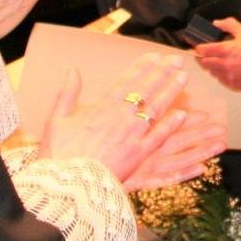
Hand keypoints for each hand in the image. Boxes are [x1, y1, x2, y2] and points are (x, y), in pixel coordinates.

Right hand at [42, 56, 227, 188]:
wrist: (67, 184)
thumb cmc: (58, 154)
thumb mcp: (57, 119)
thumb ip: (67, 93)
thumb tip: (71, 70)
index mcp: (101, 107)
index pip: (126, 81)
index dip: (142, 67)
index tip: (154, 56)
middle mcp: (120, 116)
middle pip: (146, 90)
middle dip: (162, 72)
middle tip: (176, 60)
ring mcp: (132, 135)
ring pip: (156, 108)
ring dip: (171, 91)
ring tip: (183, 78)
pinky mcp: (138, 155)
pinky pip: (158, 136)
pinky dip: (170, 125)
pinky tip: (182, 115)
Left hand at [192, 16, 240, 89]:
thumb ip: (228, 24)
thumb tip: (216, 23)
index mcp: (225, 50)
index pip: (203, 50)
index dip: (197, 48)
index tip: (197, 47)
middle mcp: (224, 65)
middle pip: (204, 63)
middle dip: (203, 58)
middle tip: (206, 54)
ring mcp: (229, 77)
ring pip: (212, 73)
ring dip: (213, 67)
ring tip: (220, 61)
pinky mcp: (234, 86)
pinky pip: (221, 81)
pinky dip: (222, 75)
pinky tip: (229, 70)